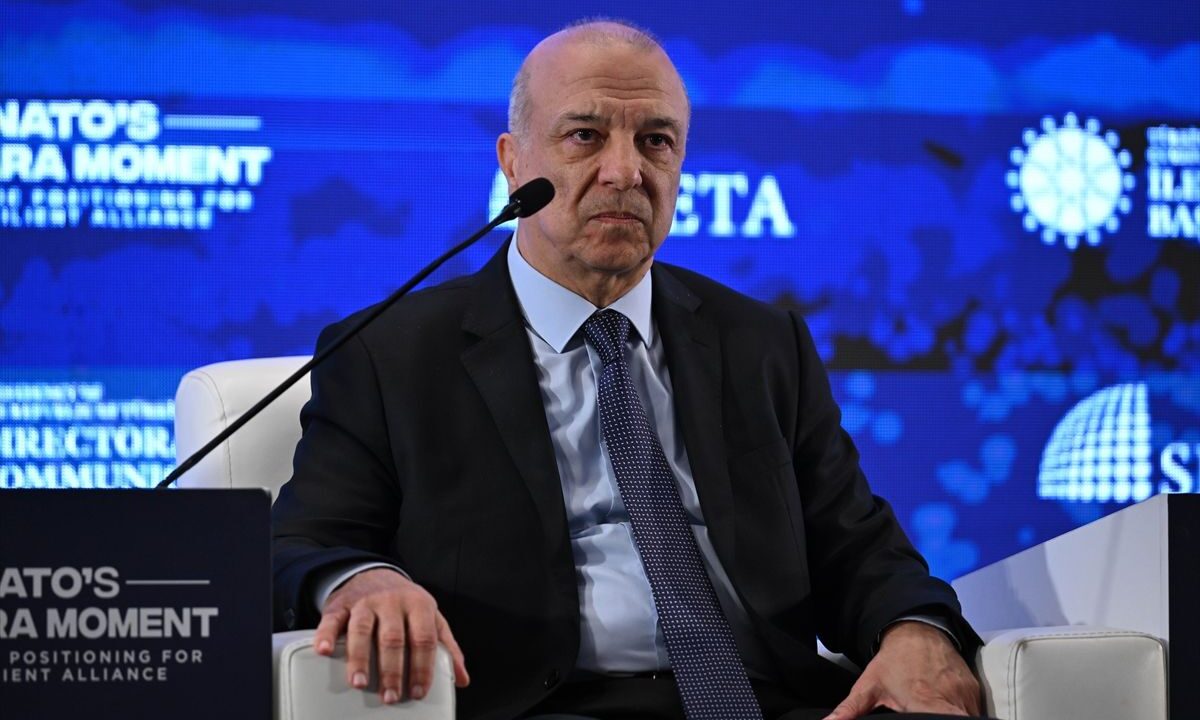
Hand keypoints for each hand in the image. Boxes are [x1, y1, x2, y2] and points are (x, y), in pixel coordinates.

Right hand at [313, 568, 469, 704]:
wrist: (375, 573)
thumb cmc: (405, 602)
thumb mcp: (431, 617)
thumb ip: (446, 646)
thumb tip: (462, 677)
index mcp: (419, 605)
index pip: (423, 638)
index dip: (421, 667)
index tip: (417, 691)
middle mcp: (392, 601)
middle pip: (393, 638)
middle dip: (392, 670)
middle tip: (390, 696)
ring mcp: (365, 602)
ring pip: (362, 630)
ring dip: (360, 658)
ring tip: (360, 683)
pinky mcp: (341, 604)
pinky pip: (333, 619)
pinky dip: (325, 635)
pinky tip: (323, 651)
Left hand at [824, 621, 980, 718]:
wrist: (916, 629)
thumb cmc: (893, 661)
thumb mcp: (868, 686)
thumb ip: (850, 709)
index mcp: (924, 703)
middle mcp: (950, 700)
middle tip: (927, 716)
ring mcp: (966, 695)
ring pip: (967, 718)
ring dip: (953, 719)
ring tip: (936, 714)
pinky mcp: (974, 690)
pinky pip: (974, 710)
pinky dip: (963, 714)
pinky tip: (947, 711)